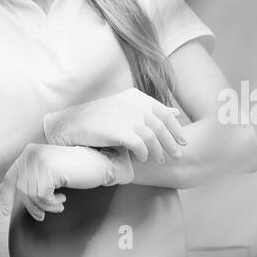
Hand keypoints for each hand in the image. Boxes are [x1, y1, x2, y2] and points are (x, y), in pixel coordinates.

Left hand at [0, 144, 133, 220]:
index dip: (7, 196)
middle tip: (41, 215)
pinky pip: (42, 196)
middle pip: (20, 189)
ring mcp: (40, 161)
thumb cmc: (74, 168)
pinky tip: (62, 200)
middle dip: (30, 206)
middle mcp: (31, 154)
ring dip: (44, 205)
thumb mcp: (47, 171)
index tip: (8, 211)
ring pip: (31, 194)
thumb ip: (27, 177)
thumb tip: (2, 189)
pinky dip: (51, 203)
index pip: (10, 177)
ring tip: (57, 205)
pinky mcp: (49, 170)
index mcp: (28, 152)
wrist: (98, 163)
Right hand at [43, 87, 187, 161]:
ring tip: (161, 160)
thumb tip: (174, 112)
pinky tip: (143, 158)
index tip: (183, 140)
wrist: (73, 123)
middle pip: (161, 125)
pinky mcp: (121, 131)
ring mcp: (128, 117)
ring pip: (153, 137)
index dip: (175, 128)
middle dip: (172, 142)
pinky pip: (141, 145)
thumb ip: (148, 109)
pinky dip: (144, 153)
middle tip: (178, 154)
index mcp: (136, 96)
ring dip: (159, 150)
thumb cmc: (98, 117)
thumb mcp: (124, 106)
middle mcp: (134, 104)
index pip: (163, 112)